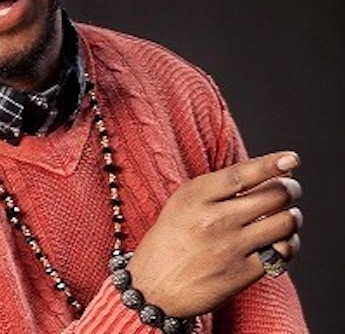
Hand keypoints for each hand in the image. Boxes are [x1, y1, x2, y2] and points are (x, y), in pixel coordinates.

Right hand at [127, 150, 302, 317]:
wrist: (153, 286)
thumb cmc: (170, 239)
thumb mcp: (182, 202)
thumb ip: (216, 188)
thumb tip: (262, 173)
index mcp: (196, 196)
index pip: (242, 174)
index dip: (271, 164)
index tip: (291, 159)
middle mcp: (215, 219)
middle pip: (272, 196)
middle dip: (290, 188)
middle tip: (290, 187)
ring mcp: (231, 247)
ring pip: (284, 222)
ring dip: (292, 215)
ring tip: (287, 214)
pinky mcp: (243, 273)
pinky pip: (282, 253)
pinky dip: (288, 243)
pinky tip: (281, 240)